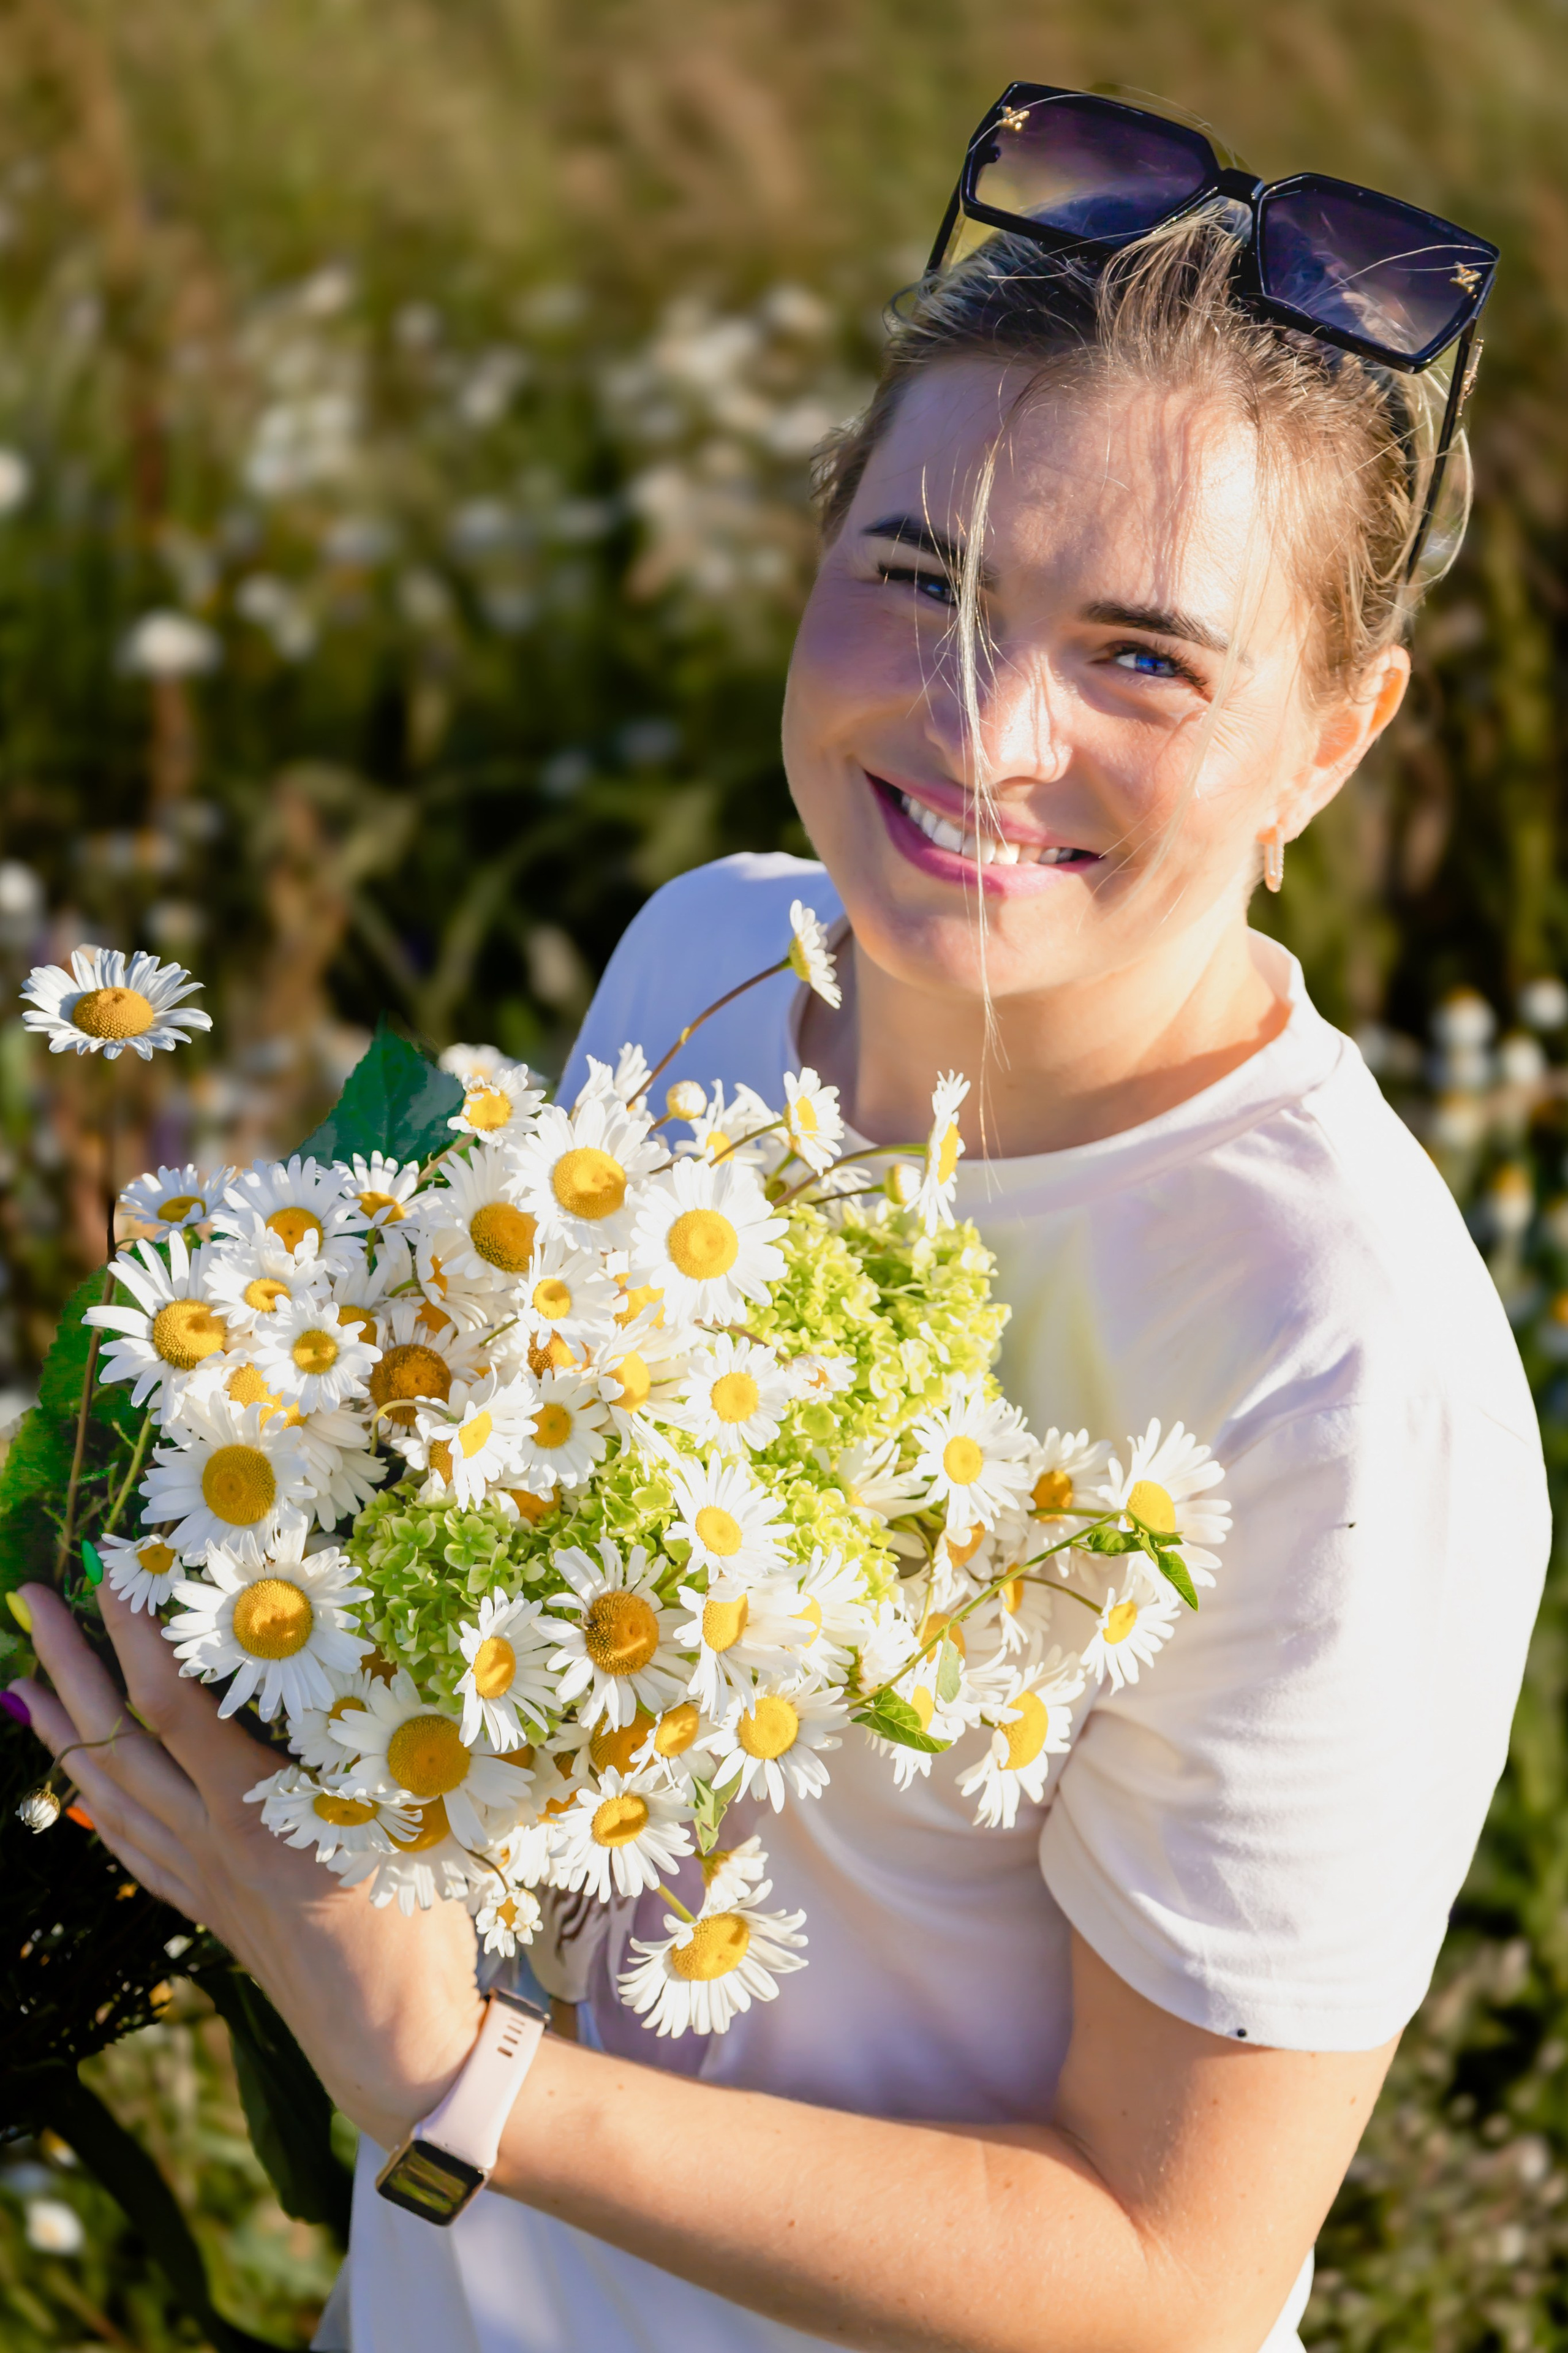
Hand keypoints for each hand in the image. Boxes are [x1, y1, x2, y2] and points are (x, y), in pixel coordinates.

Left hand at [10, 1578, 483, 2148]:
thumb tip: (369, 1653)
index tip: (117, 1572)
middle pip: (116, 1738)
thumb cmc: (413, 1929)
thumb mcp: (409, 1818)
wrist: (393, 2045)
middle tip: (31, 1598)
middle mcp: (208, 1840)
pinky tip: (75, 1789)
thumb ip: (379, 1739)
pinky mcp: (207, 1910)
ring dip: (61, 1730)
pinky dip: (92, 1808)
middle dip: (70, 1662)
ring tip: (23, 1681)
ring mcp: (199, 1879)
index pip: (173, 1703)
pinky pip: (128, 1849)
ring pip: (107, 1793)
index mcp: (253, 1809)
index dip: (141, 1634)